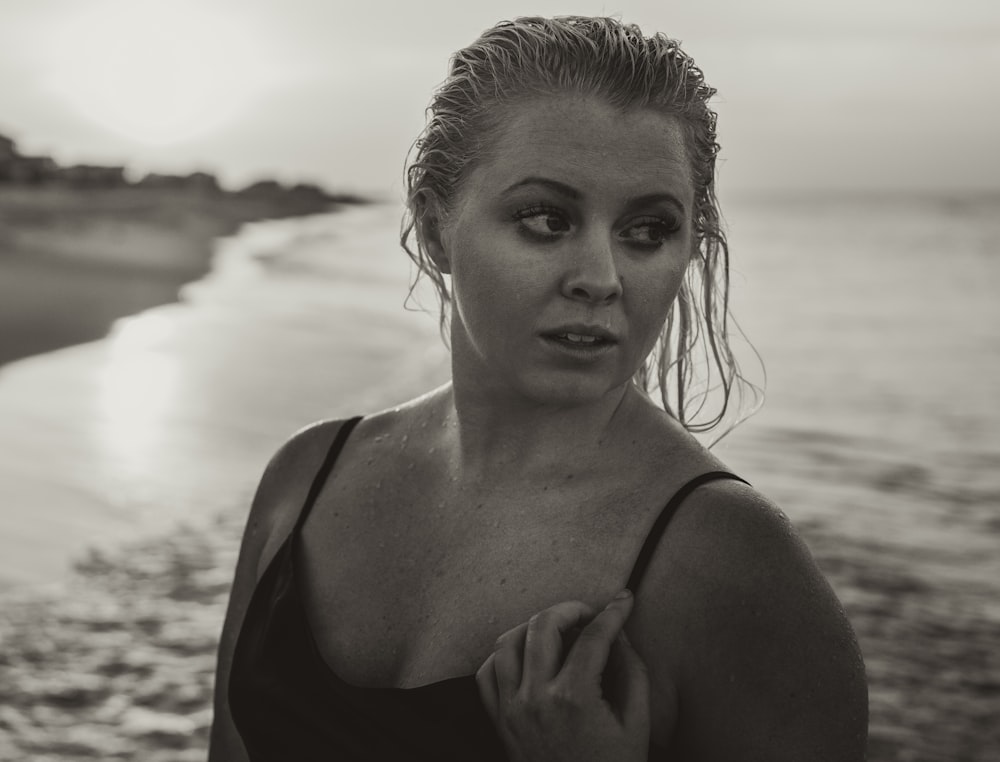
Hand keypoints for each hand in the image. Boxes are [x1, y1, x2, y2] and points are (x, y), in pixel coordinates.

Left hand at [476, 591, 649, 761]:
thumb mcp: (638, 724)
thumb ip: (633, 672)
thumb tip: (620, 635)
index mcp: (575, 698)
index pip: (593, 636)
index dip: (612, 613)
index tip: (623, 602)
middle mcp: (536, 699)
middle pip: (542, 626)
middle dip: (569, 609)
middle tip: (588, 615)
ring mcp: (512, 710)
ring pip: (507, 642)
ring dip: (533, 627)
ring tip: (558, 630)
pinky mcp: (499, 723)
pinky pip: (486, 673)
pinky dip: (503, 656)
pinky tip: (526, 655)